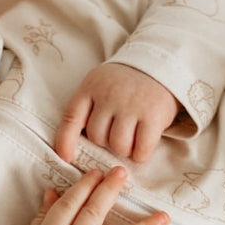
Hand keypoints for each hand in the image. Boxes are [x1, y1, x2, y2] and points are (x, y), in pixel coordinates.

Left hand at [55, 63, 179, 162]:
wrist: (159, 66)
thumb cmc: (125, 84)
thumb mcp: (99, 84)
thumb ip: (87, 107)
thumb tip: (73, 147)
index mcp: (91, 88)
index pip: (72, 117)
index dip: (66, 141)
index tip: (66, 158)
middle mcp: (109, 96)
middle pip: (97, 137)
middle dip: (106, 141)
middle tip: (117, 132)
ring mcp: (131, 106)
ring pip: (118, 145)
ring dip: (124, 149)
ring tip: (131, 138)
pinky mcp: (153, 116)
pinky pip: (141, 149)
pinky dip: (140, 154)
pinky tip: (143, 146)